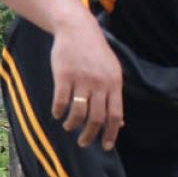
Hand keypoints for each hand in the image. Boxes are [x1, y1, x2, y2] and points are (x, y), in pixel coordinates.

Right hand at [49, 12, 124, 149]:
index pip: (114, 115)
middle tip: (83, 142)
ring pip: (78, 112)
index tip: (105, 146)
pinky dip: (58, 111)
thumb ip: (114, 96)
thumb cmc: (95, 52)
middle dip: (89, 135)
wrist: (77, 29)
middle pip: (96, 117)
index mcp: (114, 83)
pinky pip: (61, 101)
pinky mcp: (63, 76)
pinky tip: (57, 114)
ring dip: (72, 124)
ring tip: (69, 126)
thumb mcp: (111, 71)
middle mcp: (99, 84)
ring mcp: (81, 80)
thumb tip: (120, 122)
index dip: (111, 133)